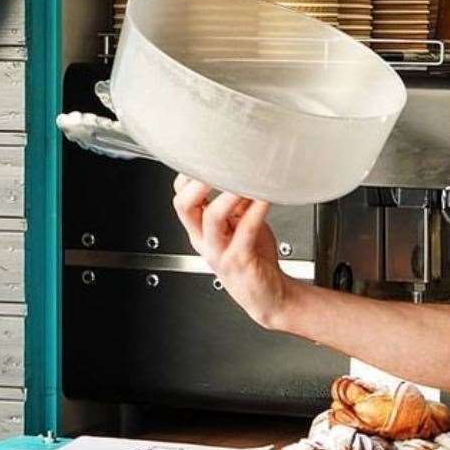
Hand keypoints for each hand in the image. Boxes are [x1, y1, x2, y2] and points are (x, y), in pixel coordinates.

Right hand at [172, 174, 292, 327]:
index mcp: (200, 229)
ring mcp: (220, 251)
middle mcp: (205, 239)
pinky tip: (266, 197)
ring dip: (229, 194)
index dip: (189, 175)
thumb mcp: (239, 224)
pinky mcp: (240, 260)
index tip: (206, 154)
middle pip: (184, 205)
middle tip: (216, 162)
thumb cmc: (253, 258)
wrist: (268, 295)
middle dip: (198, 181)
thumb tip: (244, 172)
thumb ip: (237, 201)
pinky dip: (257, 210)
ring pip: (212, 217)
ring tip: (244, 179)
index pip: (180, 196)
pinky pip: (246, 230)